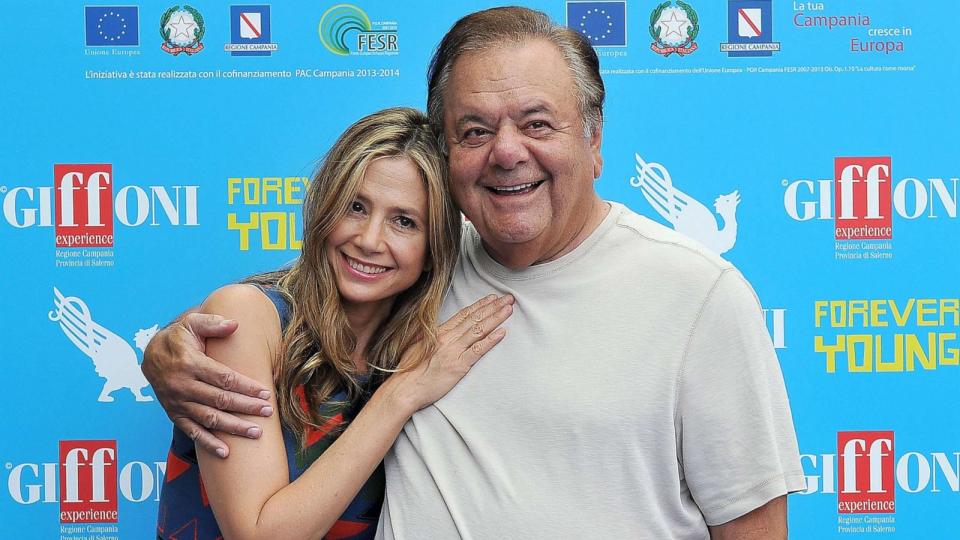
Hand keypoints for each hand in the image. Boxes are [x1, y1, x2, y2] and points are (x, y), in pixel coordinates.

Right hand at [142, 312, 273, 456]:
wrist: (150, 355)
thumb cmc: (177, 338)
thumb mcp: (191, 323)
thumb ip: (212, 323)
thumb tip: (234, 324)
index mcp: (190, 363)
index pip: (223, 378)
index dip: (246, 387)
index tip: (265, 393)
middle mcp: (183, 385)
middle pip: (220, 400)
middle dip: (246, 407)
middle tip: (268, 412)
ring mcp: (178, 402)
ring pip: (209, 418)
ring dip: (233, 428)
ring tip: (256, 433)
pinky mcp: (174, 414)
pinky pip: (192, 431)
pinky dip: (208, 443)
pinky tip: (225, 452)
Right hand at [389, 294, 513, 411]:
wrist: (405, 388)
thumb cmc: (409, 370)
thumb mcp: (417, 346)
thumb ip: (430, 336)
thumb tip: (438, 330)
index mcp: (439, 332)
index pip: (464, 314)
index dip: (479, 305)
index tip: (491, 298)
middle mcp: (448, 338)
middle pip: (474, 318)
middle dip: (493, 307)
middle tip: (508, 298)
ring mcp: (454, 351)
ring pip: (479, 330)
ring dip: (496, 318)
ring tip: (509, 309)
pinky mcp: (458, 365)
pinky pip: (478, 350)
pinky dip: (491, 340)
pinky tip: (502, 332)